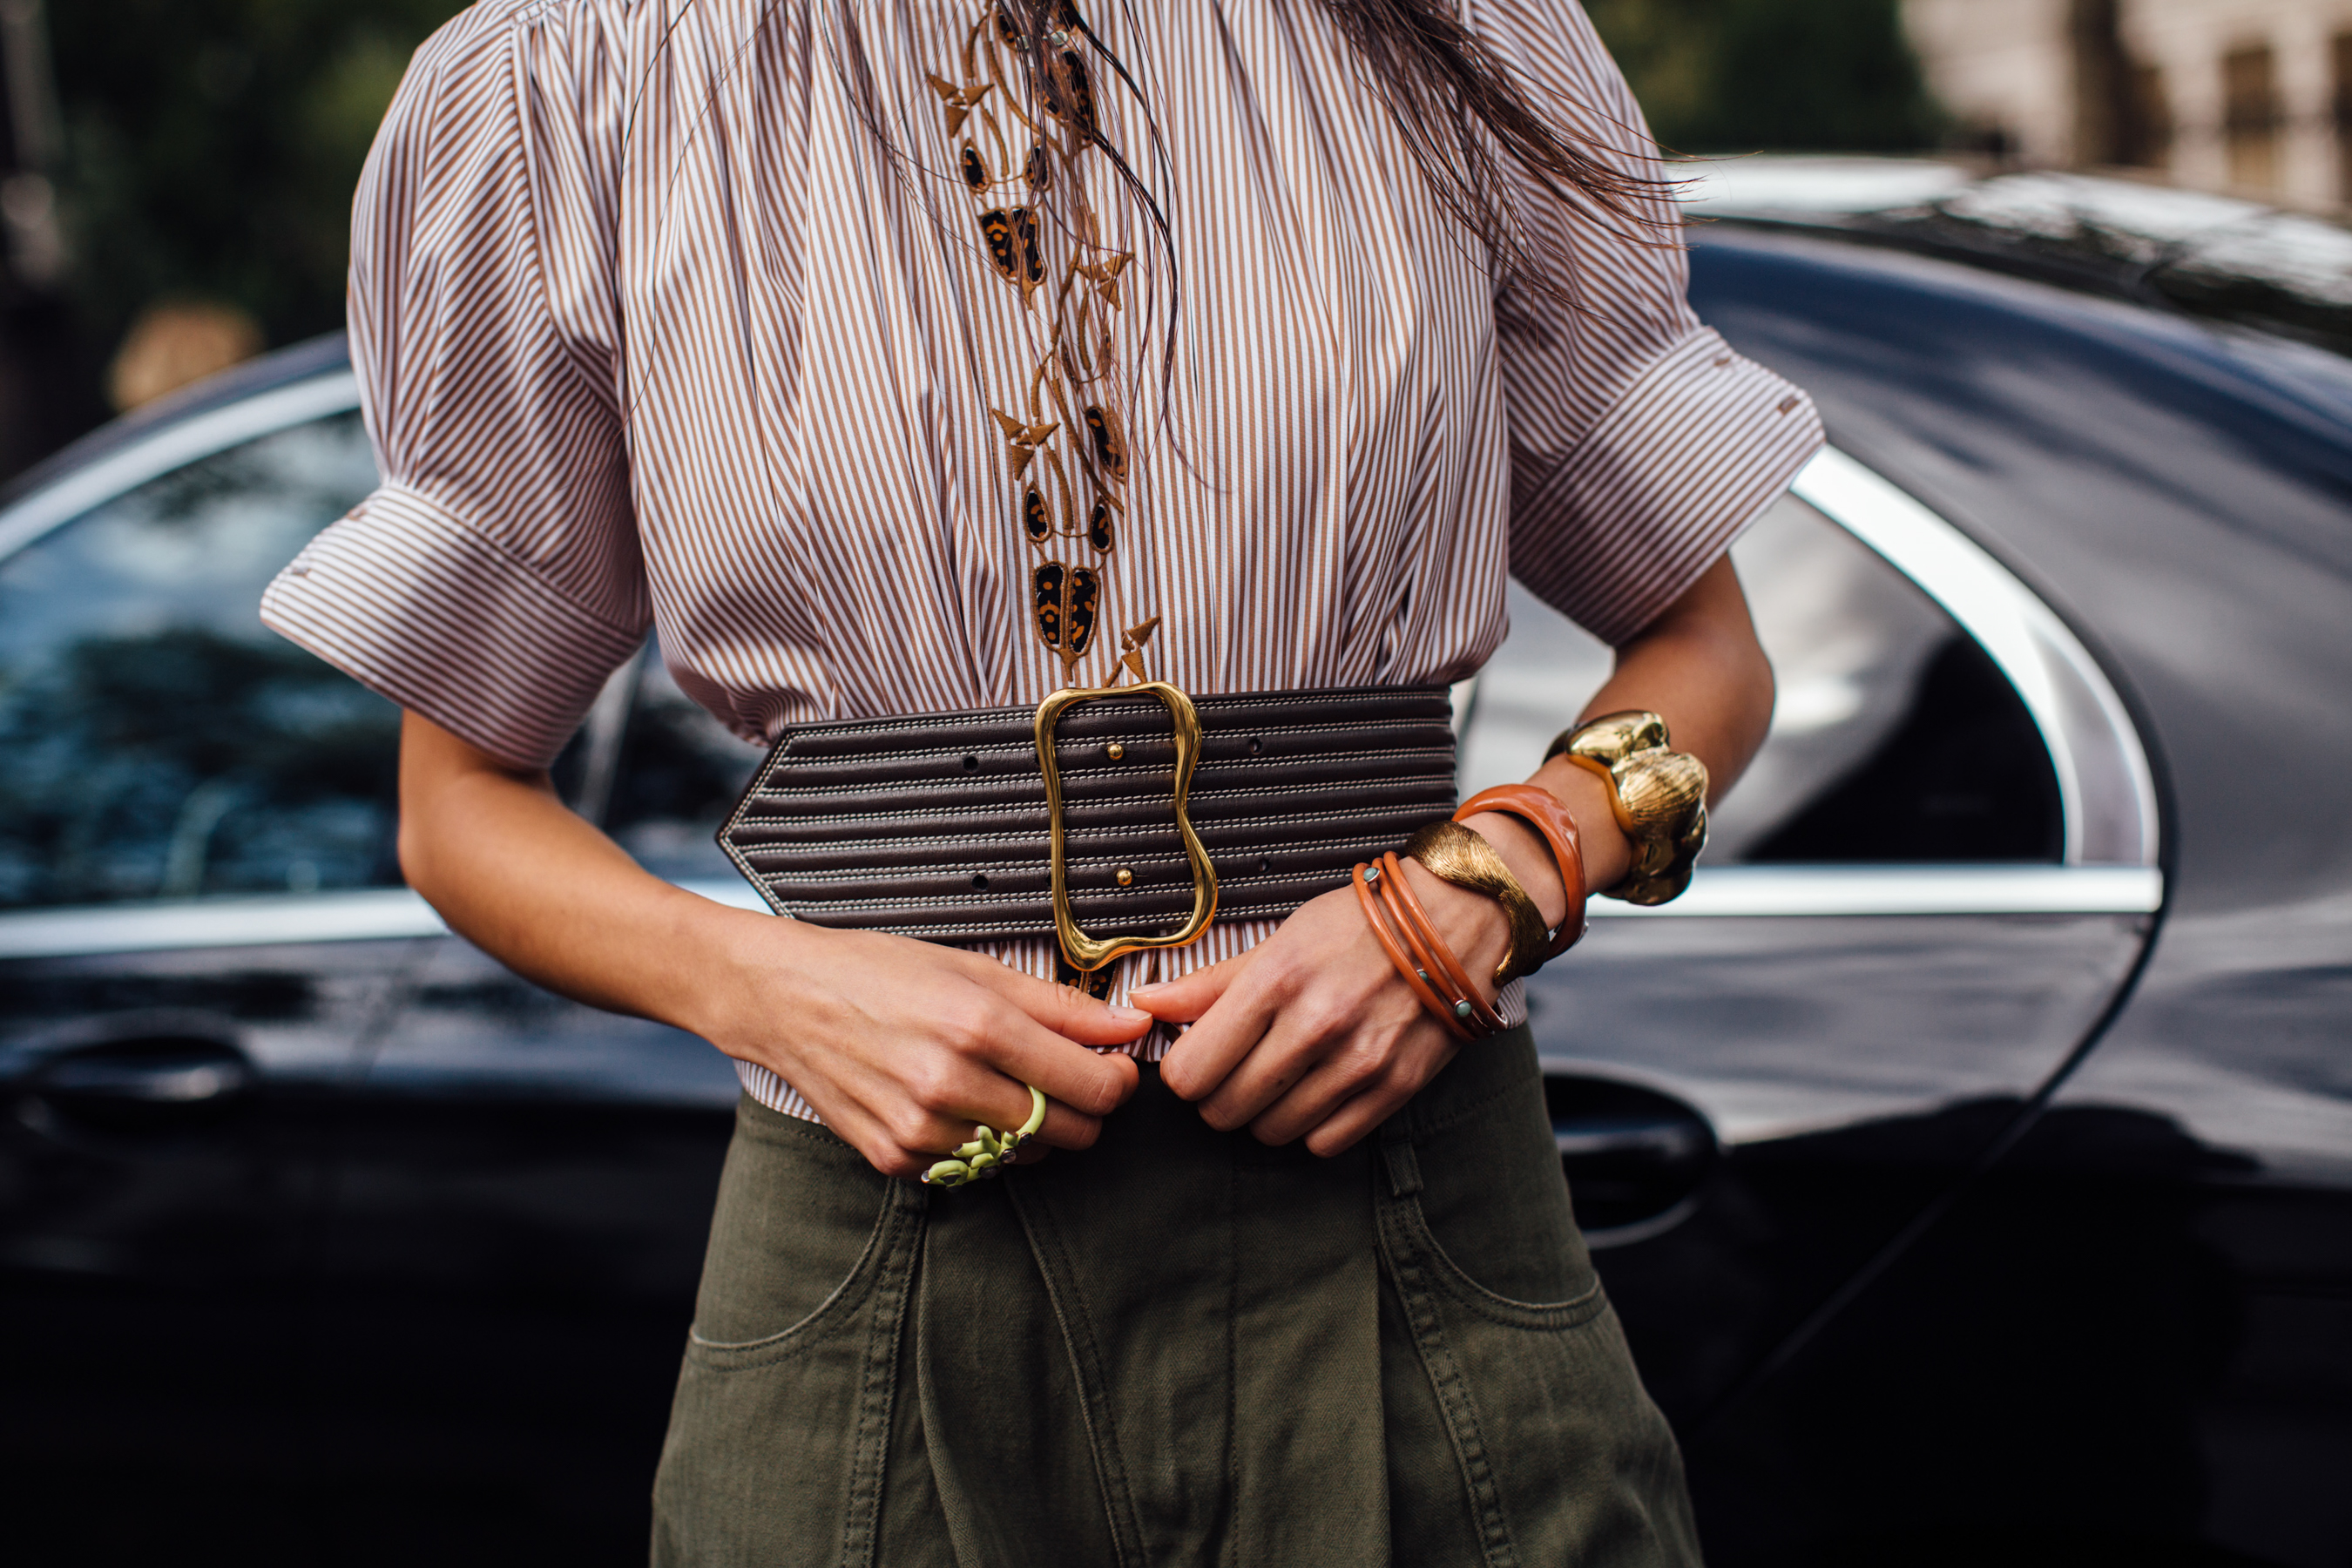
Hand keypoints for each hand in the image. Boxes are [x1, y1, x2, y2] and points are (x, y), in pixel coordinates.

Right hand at [692, 918, 1147, 1179]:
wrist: (786, 1000)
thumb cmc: (878, 973)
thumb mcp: (973, 969)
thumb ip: (1061, 1005)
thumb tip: (1130, 1024)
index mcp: (978, 1026)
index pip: (1092, 1086)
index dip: (1118, 1081)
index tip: (1115, 1066)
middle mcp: (950, 1084)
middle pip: (1067, 1131)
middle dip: (1084, 1109)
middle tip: (1069, 1078)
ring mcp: (920, 1130)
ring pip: (1023, 1155)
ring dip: (1032, 1128)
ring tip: (1003, 1083)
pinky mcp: (895, 1158)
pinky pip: (972, 1167)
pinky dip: (982, 1143)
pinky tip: (959, 1103)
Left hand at [1131, 859, 1513, 1155]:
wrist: (1455, 922)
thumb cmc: (1358, 926)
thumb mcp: (1278, 939)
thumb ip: (1209, 983)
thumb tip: (1146, 1005)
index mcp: (1276, 980)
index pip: (1192, 1070)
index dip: (1184, 1072)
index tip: (1196, 1058)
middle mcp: (1315, 1024)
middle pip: (1225, 1109)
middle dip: (1218, 1097)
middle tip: (1234, 1071)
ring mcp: (1358, 1061)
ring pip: (1272, 1132)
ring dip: (1264, 1114)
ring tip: (1279, 1079)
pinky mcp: (1395, 1087)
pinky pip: (1325, 1142)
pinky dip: (1311, 1127)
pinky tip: (1316, 1092)